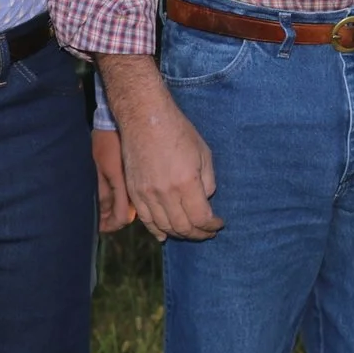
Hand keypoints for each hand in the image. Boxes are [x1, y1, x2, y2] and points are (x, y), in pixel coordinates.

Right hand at [98, 54, 222, 241]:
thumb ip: (207, 181)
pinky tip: (165, 234)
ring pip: (164, 227)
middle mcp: (165, 193)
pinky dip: (157, 230)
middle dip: (198, 234)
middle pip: (183, 227)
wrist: (145, 118)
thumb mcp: (203, 153)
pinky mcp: (134, 192)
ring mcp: (146, 194)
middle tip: (207, 232)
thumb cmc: (178, 131)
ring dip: (180, 234)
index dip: (212, 226)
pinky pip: (145, 220)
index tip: (219, 224)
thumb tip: (206, 200)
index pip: (200, 218)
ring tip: (190, 232)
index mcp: (186, 182)